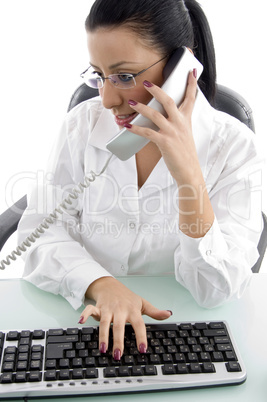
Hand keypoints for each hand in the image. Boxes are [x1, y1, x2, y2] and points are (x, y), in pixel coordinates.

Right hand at [79, 277, 171, 359]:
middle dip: (118, 341)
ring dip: (103, 335)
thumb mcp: (142, 303)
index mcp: (132, 310)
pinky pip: (90, 310)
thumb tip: (169, 314)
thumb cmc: (126, 297)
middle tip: (119, 355)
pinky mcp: (98, 307)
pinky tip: (80, 321)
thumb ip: (155, 312)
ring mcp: (108, 308)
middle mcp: (120, 310)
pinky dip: (84, 314)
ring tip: (103, 348)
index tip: (143, 349)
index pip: (139, 325)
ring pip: (105, 322)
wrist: (110, 285)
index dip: (141, 337)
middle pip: (119, 326)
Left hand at [127, 70, 199, 185]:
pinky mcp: (165, 142)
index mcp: (186, 120)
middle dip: (157, 90)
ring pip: (155, 115)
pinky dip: (136, 129)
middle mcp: (181, 123)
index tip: (191, 71)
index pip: (190, 98)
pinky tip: (127, 126)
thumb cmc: (185, 154)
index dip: (191, 84)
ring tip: (131, 103)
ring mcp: (173, 132)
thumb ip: (176, 124)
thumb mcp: (185, 135)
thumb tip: (162, 117)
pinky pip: (148, 133)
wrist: (189, 171)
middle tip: (145, 82)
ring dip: (141, 108)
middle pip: (169, 101)